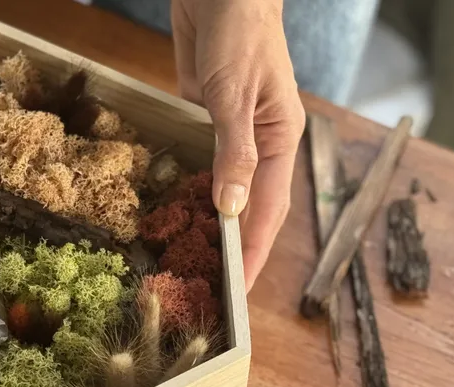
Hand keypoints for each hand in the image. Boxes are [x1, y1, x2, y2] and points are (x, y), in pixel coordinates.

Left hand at [171, 0, 305, 291]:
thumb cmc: (241, 33)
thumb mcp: (237, 94)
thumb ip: (234, 150)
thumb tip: (230, 207)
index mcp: (280, 139)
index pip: (267, 209)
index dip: (251, 249)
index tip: (235, 287)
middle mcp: (258, 142)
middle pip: (246, 205)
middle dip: (229, 243)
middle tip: (205, 282)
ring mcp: (230, 132)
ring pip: (221, 187)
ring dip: (206, 220)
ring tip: (186, 257)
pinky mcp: (204, 118)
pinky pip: (198, 163)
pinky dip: (188, 187)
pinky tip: (173, 209)